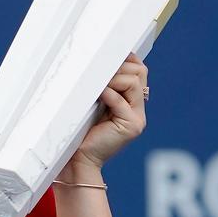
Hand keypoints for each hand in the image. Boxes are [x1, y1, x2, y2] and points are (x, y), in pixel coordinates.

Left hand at [68, 52, 148, 173]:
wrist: (77, 161)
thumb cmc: (79, 133)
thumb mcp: (92, 104)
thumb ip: (101, 87)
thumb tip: (98, 61)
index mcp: (131, 102)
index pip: (139, 70)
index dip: (125, 59)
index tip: (106, 55)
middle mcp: (138, 109)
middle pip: (140, 72)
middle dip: (118, 67)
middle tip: (98, 72)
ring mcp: (137, 118)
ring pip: (133, 81)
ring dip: (112, 79)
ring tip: (95, 86)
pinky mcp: (131, 126)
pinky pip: (121, 100)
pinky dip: (108, 94)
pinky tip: (97, 95)